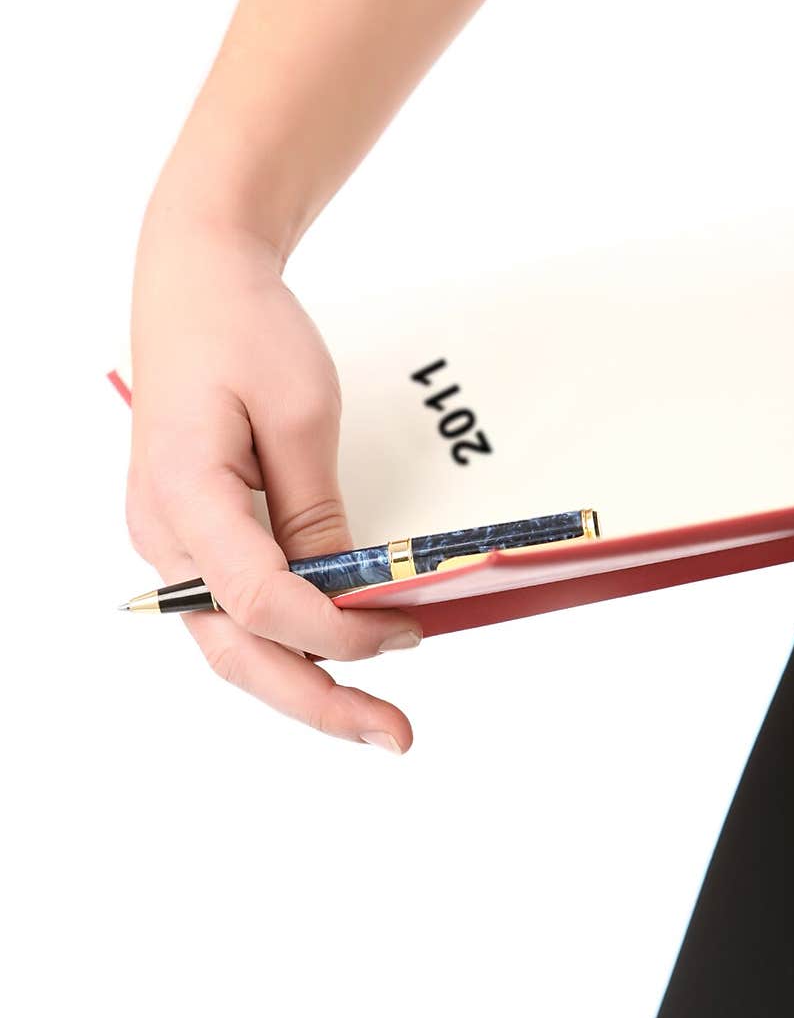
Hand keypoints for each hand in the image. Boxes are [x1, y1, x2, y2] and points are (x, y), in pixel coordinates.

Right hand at [126, 206, 420, 751]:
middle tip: (396, 734)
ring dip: (305, 683)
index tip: (404, 633)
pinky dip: (289, 643)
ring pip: (235, 644)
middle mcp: (163, 535)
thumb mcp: (301, 412)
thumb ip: (318, 514)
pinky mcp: (193, 537)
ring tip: (373, 714)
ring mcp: (172, 541)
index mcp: (183, 496)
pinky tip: (336, 658)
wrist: (196, 283)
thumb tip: (349, 595)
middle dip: (320, 701)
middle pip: (239, 652)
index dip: (337, 633)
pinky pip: (238, 610)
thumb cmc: (241, 328)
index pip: (262, 602)